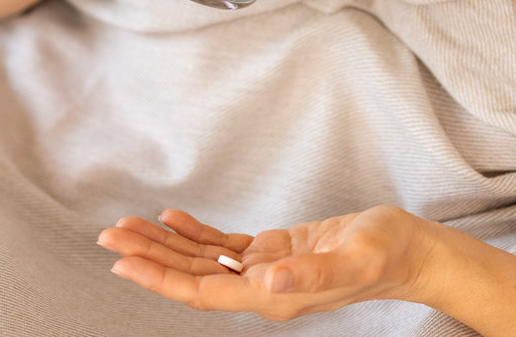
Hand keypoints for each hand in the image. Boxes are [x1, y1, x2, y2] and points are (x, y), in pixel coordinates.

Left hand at [96, 206, 434, 321]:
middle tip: (107, 235)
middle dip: (149, 257)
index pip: (203, 291)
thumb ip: (313, 273)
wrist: (407, 251)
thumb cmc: (385, 254)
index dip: (160, 277)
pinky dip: (195, 232)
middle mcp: (262, 288)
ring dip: (164, 244)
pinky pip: (223, 246)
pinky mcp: (273, 253)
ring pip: (202, 260)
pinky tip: (172, 219)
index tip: (123, 262)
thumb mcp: (354, 259)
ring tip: (125, 225)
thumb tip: (269, 279)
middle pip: (192, 276)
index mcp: (274, 296)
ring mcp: (266, 272)